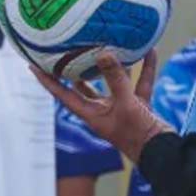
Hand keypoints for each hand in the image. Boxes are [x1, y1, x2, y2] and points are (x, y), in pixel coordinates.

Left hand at [31, 50, 172, 164]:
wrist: (163, 152)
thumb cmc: (138, 135)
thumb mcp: (126, 104)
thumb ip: (116, 79)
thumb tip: (104, 53)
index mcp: (91, 114)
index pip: (62, 94)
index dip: (47, 81)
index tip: (33, 65)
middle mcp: (102, 110)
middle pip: (84, 86)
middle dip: (77, 68)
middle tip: (68, 49)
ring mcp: (121, 107)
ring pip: (114, 81)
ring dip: (115, 65)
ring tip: (110, 44)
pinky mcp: (138, 105)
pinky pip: (139, 83)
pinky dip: (144, 68)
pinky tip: (148, 52)